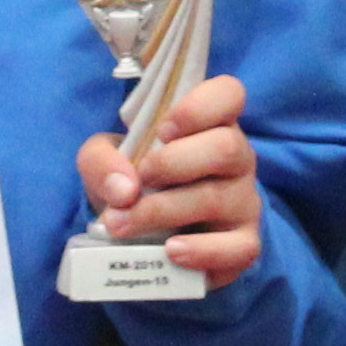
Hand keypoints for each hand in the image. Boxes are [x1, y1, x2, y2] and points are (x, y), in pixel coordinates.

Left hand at [77, 75, 266, 291]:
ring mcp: (244, 202)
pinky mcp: (244, 244)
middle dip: (172, 163)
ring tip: (123, 223)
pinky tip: (170, 250)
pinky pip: (238, 248)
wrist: (145, 239)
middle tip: (139, 179)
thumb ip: (101, 160)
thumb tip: (123, 189)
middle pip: (227, 146)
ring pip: (217, 198)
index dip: (199, 106)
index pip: (229, 94)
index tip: (163, 129)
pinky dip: (201, 251)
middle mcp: (236, 159)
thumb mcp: (105, 162)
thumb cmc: (136, 186)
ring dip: (162, 210)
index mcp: (210, 125)